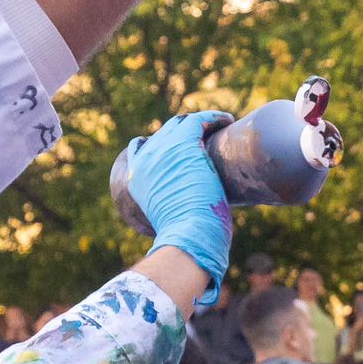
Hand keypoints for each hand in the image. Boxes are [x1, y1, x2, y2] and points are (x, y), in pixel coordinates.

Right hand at [126, 110, 235, 301]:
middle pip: (162, 135)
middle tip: (205, 140)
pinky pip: (200, 120)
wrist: (188, 239)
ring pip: (181, 124)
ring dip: (200, 124)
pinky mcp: (185, 145)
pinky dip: (214, 118)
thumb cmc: (183, 245)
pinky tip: (227, 120)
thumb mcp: (170, 229)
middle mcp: (145, 161)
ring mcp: (164, 151)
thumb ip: (171, 222)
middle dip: (182, 134)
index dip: (159, 147)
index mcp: (135, 179)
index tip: (178, 152)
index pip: (140, 149)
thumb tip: (184, 240)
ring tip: (219, 127)